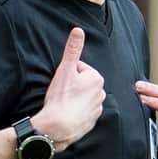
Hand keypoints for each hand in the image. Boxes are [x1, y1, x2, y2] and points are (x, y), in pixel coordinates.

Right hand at [31, 27, 105, 151]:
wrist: (57, 128)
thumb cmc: (60, 98)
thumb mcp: (65, 69)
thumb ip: (73, 49)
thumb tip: (78, 30)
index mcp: (96, 79)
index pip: (79, 68)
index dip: (67, 73)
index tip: (62, 82)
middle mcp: (101, 93)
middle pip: (81, 83)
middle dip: (71, 85)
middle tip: (61, 92)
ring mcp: (97, 109)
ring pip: (81, 97)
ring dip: (73, 98)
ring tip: (62, 103)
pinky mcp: (91, 122)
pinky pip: (82, 111)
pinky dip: (75, 111)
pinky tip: (66, 113)